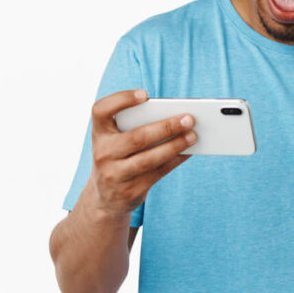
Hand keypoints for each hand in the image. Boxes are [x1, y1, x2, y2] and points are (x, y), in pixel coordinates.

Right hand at [87, 89, 197, 216]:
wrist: (105, 198)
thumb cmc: (118, 156)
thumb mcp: (117, 140)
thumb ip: (136, 127)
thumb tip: (176, 118)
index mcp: (99, 133)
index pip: (101, 110)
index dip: (122, 100)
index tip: (146, 95)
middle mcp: (103, 153)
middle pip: (137, 137)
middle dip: (166, 127)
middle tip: (189, 119)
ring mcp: (114, 174)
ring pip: (149, 158)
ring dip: (175, 146)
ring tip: (193, 136)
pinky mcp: (130, 191)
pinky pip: (158, 172)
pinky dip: (175, 160)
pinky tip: (188, 151)